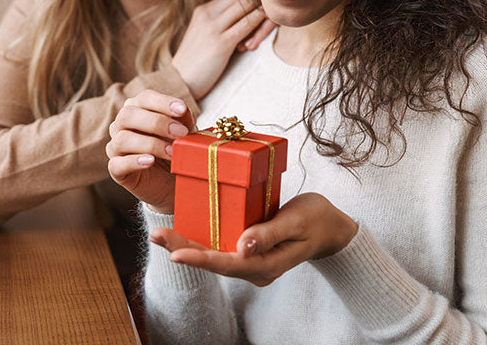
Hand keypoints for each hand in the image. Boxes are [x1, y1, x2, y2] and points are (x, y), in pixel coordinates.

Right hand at [107, 89, 192, 213]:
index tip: (182, 110)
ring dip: (151, 144)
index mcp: (137, 109)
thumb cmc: (176, 149)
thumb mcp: (184, 132)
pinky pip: (117, 164)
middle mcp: (122, 125)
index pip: (144, 98)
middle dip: (157, 122)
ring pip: (122, 139)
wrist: (173, 181)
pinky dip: (134, 161)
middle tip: (180, 132)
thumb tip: (182, 111)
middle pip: (128, 115)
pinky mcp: (116, 170)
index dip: (162, 102)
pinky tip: (150, 161)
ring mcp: (116, 148)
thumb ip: (183, 119)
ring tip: (172, 152)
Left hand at [148, 193, 357, 285]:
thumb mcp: (296, 221)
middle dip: (183, 249)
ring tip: (160, 235)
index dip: (200, 258)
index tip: (176, 253)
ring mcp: (250, 261)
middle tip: (156, 236)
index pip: (227, 264)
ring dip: (187, 244)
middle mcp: (254, 268)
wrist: (330, 227)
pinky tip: (183, 229)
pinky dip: (200, 237)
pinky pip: (220, 246)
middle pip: (213, 261)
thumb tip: (242, 246)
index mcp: (266, 265)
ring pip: (213, 254)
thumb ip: (268, 234)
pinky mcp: (247, 250)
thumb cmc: (315, 219)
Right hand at [172, 0, 274, 98]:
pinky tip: (272, 22)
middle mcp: (208, 13)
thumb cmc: (196, 61)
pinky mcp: (221, 42)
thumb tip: (247, 16)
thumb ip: (223, 23)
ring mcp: (213, 27)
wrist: (180, 81)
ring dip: (265, 8)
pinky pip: (247, 24)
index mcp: (204, 10)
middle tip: (279, 2)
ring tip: (278, 13)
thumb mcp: (206, 35)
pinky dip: (262, 21)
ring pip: (247, 7)